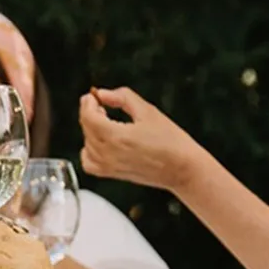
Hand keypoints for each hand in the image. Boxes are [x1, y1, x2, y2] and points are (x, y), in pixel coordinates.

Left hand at [79, 87, 202, 193]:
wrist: (182, 170)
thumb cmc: (170, 141)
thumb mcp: (147, 111)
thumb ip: (121, 97)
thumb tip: (101, 94)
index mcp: (117, 137)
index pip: (88, 116)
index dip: (88, 103)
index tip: (94, 96)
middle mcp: (109, 154)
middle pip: (86, 128)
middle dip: (90, 113)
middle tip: (103, 106)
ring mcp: (109, 167)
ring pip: (86, 143)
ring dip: (91, 130)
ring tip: (106, 122)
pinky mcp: (113, 175)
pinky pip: (88, 163)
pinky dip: (89, 151)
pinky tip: (102, 142)